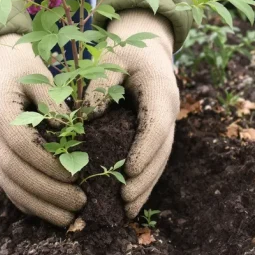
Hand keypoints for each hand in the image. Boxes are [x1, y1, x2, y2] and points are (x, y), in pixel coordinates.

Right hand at [0, 34, 86, 226]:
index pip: (25, 148)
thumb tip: (72, 134)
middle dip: (50, 193)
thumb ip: (55, 103)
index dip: (50, 165)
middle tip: (81, 203)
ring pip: (12, 188)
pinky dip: (29, 204)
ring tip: (70, 219)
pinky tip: (52, 214)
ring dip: (41, 207)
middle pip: (17, 175)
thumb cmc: (21, 69)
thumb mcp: (39, 77)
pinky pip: (9, 189)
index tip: (77, 175)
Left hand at [84, 10, 179, 218]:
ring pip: (160, 160)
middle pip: (162, 150)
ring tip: (126, 210)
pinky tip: (128, 201)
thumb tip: (86, 119)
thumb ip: (99, 86)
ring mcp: (167, 122)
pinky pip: (154, 159)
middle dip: (145, 178)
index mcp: (159, 89)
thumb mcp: (107, 60)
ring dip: (146, 186)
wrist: (145, 44)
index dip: (145, 150)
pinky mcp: (158, 132)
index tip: (130, 171)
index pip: (157, 125)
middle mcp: (168, 109)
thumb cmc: (121, 51)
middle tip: (125, 202)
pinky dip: (143, 180)